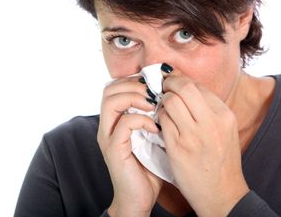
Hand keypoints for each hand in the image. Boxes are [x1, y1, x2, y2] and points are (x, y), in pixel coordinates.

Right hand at [97, 76, 162, 216]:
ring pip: (112, 101)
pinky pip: (124, 124)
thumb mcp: (154, 136)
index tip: (156, 84)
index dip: (135, 80)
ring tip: (154, 105)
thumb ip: (156, 116)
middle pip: (109, 89)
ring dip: (136, 97)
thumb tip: (173, 94)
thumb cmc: (149, 168)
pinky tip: (156, 127)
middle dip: (135, 85)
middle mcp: (107, 126)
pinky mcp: (114, 150)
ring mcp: (108, 137)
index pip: (115, 86)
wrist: (139, 200)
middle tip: (156, 92)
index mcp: (115, 120)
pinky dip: (142, 120)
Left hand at [157, 70, 249, 215]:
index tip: (172, 82)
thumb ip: (207, 108)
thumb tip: (184, 85)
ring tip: (162, 109)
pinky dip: (159, 118)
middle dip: (169, 84)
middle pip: (184, 87)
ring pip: (170, 101)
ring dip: (162, 102)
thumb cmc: (221, 160)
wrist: (223, 194)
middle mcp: (212, 122)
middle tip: (162, 88)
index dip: (181, 80)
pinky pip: (163, 121)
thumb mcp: (224, 129)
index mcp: (225, 115)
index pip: (198, 85)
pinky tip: (160, 124)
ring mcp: (194, 135)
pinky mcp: (178, 148)